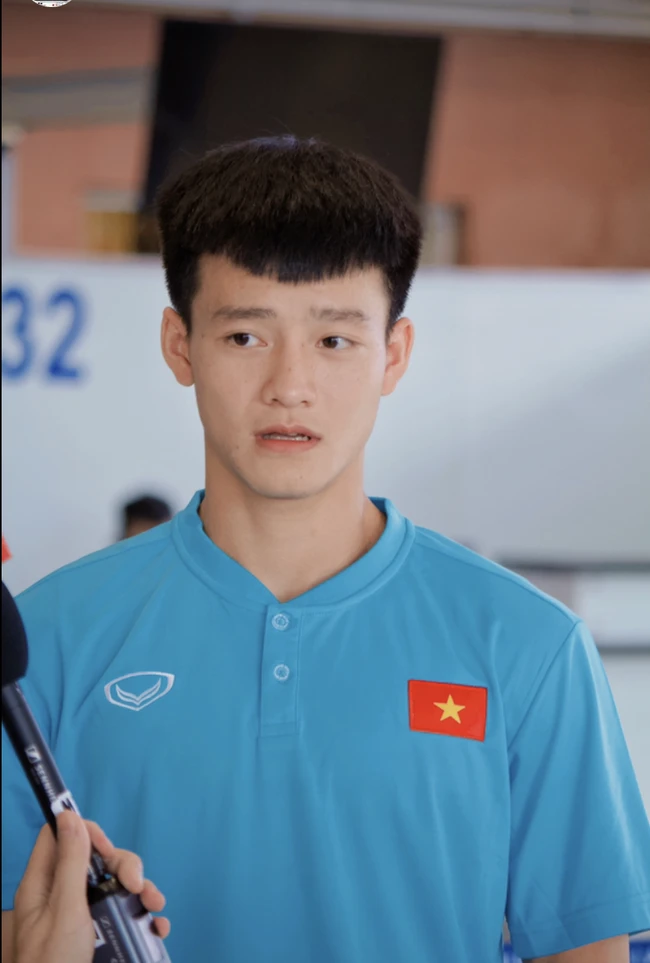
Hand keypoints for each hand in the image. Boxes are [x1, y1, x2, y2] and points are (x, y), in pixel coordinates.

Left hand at [12, 809, 169, 962]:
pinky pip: (126, 914)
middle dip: (124, 866)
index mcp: (44, 884)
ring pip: (117, 886)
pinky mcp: (100, 936)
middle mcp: (62, 896)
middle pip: (97, 860)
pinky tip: (156, 927)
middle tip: (136, 884)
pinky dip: (145, 917)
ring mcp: (83, 917)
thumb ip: (70, 863)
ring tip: (156, 907)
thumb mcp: (64, 910)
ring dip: (142, 891)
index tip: (108, 847)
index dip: (87, 832)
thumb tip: (69, 815)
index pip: (62, 837)